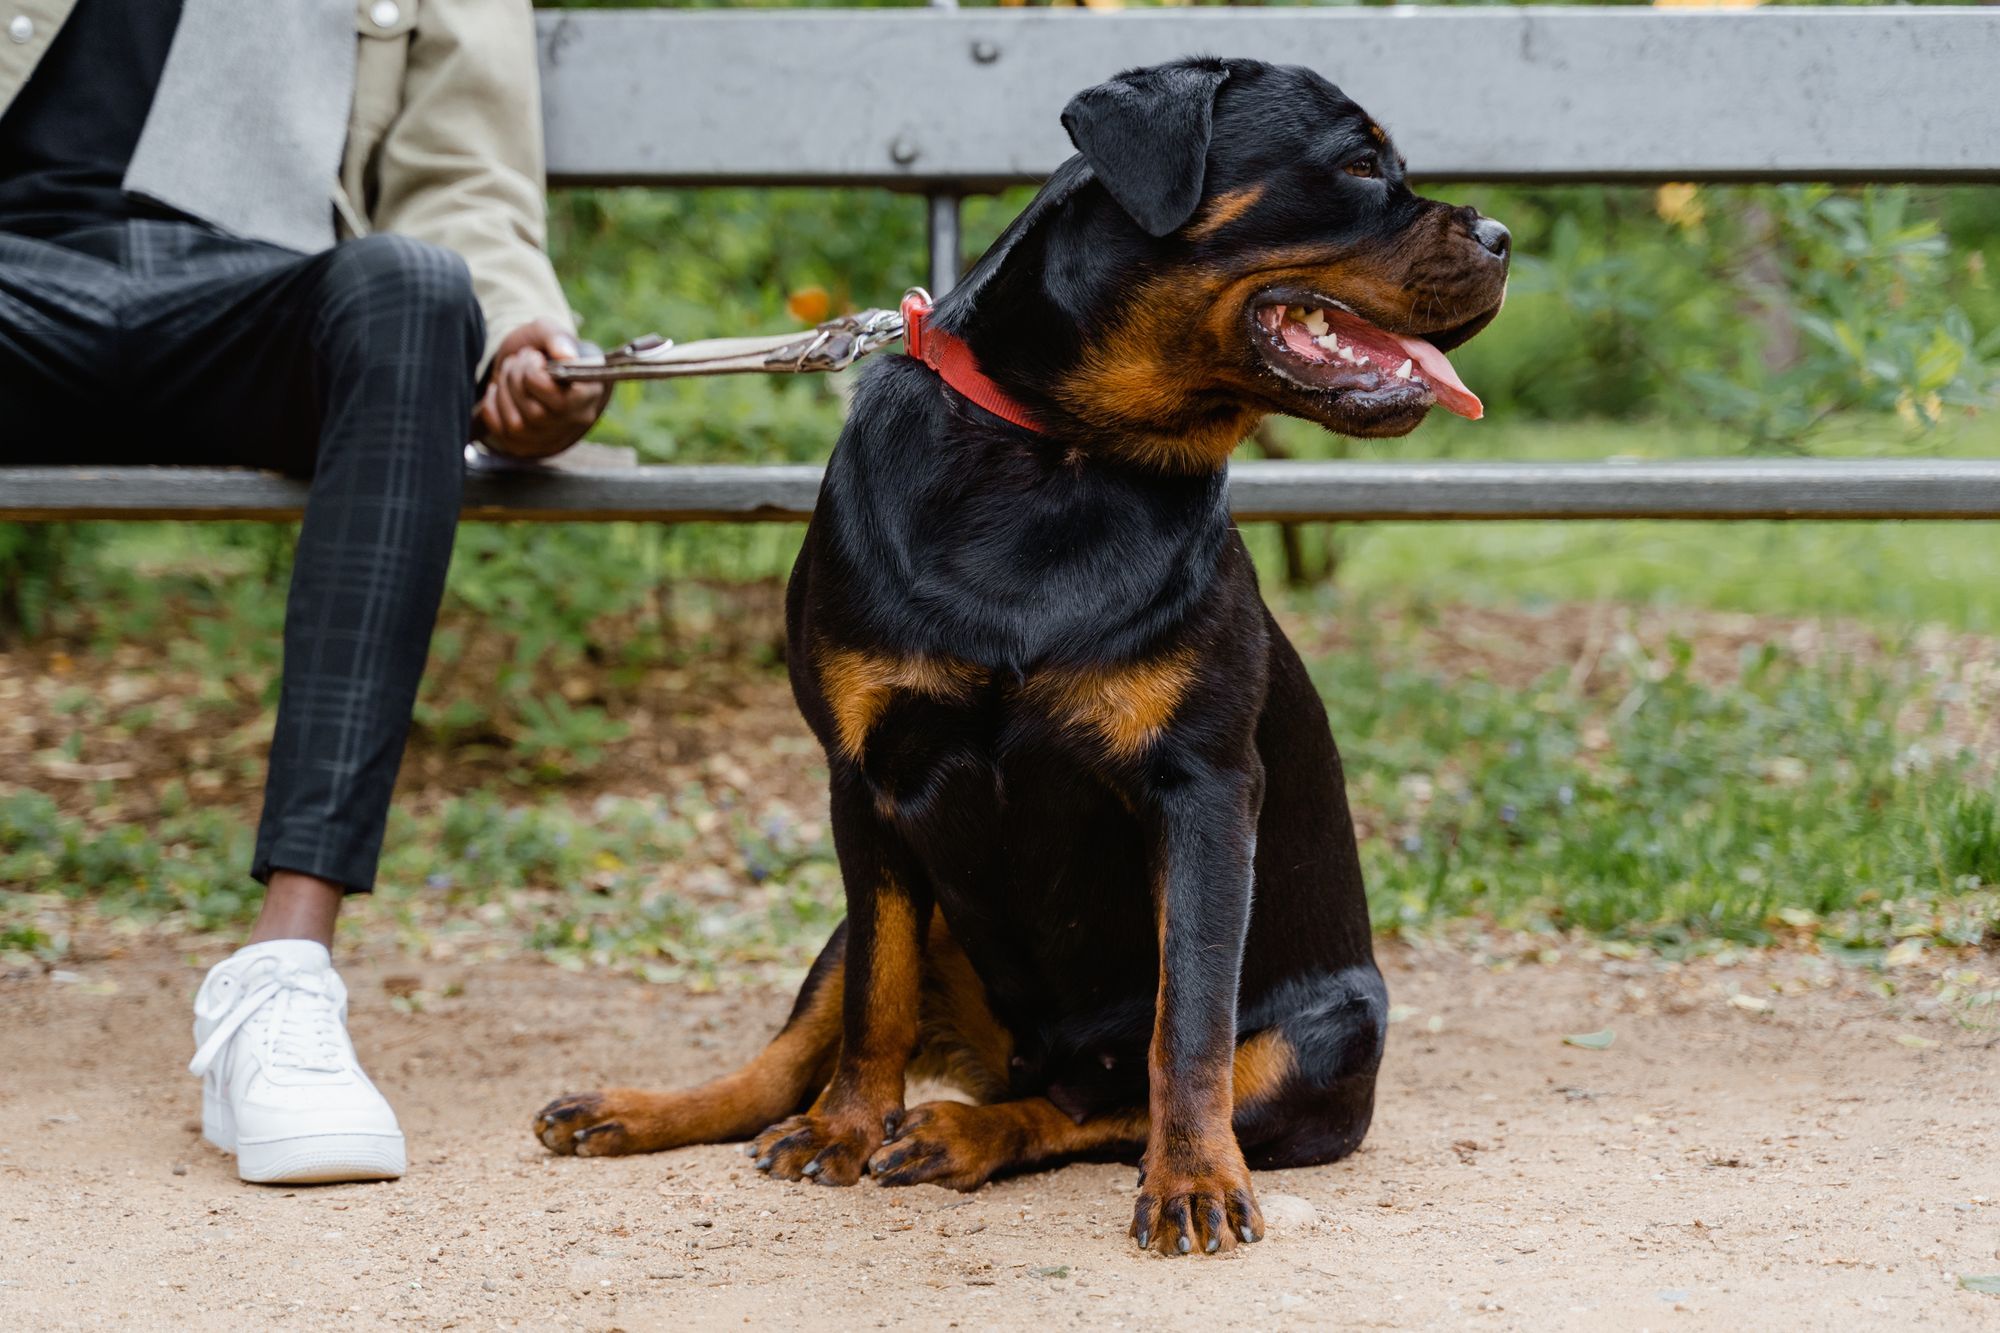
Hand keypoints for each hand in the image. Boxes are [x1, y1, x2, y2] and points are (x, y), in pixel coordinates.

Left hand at [475, 319, 608, 458]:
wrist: (527, 362)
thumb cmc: (542, 347)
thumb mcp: (547, 331)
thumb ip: (557, 338)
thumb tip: (565, 355)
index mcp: (589, 392)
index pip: (561, 400)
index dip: (536, 376)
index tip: (535, 359)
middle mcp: (575, 419)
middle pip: (536, 414)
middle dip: (516, 380)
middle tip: (519, 361)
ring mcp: (552, 436)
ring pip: (517, 426)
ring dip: (504, 393)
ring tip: (509, 373)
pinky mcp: (528, 444)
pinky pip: (501, 433)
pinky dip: (493, 408)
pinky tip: (499, 392)